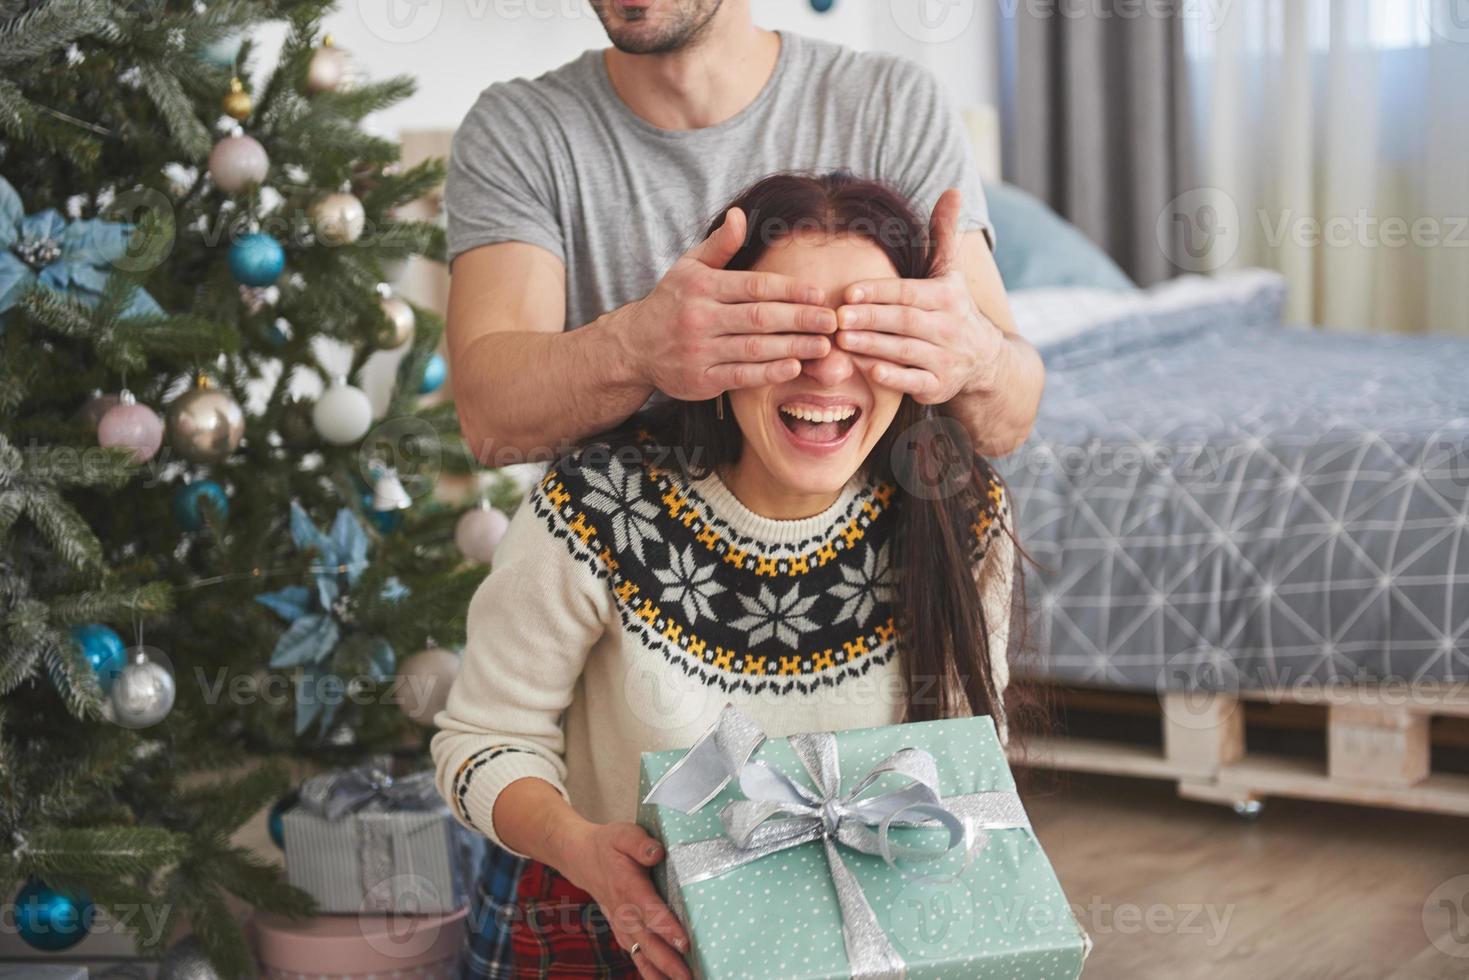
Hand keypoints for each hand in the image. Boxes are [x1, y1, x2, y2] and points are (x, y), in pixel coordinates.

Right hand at [552, 817, 691, 979]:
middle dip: (668, 961)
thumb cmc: (608, 845)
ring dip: (660, 971)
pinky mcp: (622, 931)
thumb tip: (657, 852)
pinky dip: (649, 971)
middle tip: (688, 976)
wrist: (581, 858)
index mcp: (628, 887)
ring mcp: (622, 925)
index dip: (666, 927)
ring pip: (641, 953)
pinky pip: (636, 955)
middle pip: (647, 941)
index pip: (649, 910)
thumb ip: (640, 843)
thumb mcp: (623, 834)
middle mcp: (624, 911)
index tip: (684, 942)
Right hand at [617, 208, 837, 399]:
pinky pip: (741, 376)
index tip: (819, 295)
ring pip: (754, 348)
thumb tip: (740, 215)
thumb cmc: (671, 303)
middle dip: (800, 319)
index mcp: (702, 287)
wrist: (634, 346)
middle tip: (832, 321)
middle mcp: (699, 318)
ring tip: (823, 345)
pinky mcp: (700, 380)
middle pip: (760, 317)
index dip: (790, 290)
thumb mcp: (689, 267)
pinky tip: (794, 367)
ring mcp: (699, 351)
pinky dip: (769, 372)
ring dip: (793, 347)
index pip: (754, 287)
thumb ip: (719, 245)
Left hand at [834, 189, 1004, 403]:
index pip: (909, 293)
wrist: (985, 360)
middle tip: (837, 317)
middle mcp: (949, 328)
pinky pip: (914, 382)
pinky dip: (893, 377)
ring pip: (905, 352)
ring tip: (841, 341)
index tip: (849, 293)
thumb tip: (951, 190)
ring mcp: (945, 359)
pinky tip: (868, 370)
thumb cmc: (953, 309)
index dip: (879, 293)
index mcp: (947, 297)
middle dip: (871, 319)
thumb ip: (944, 234)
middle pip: (905, 322)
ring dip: (873, 347)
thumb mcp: (950, 273)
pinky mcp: (939, 386)